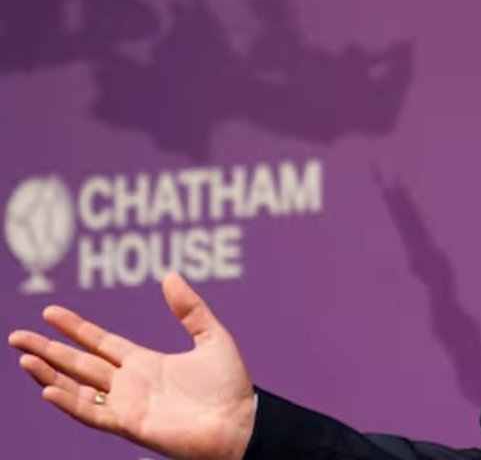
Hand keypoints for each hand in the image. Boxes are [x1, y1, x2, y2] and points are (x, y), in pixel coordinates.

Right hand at [8, 272, 256, 459]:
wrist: (240, 422)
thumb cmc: (229, 386)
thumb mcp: (212, 337)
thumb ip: (190, 309)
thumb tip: (170, 275)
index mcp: (145, 362)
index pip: (100, 342)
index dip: (75, 328)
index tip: (50, 312)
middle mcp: (129, 383)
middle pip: (79, 363)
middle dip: (48, 349)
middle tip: (16, 335)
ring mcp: (126, 404)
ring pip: (77, 388)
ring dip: (49, 374)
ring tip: (24, 358)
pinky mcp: (129, 423)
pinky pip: (91, 414)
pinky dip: (69, 403)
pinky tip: (48, 390)